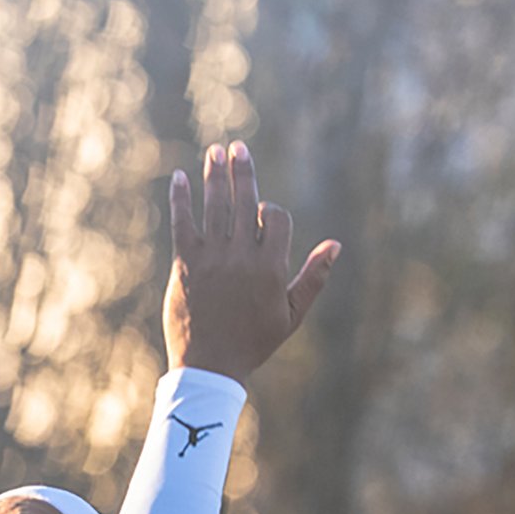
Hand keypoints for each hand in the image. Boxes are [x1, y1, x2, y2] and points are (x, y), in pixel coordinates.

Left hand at [163, 141, 339, 382]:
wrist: (210, 366)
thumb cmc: (254, 343)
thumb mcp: (291, 315)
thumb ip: (313, 278)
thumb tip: (335, 245)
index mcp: (271, 268)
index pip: (276, 218)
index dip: (272, 212)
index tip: (264, 215)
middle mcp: (242, 257)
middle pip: (246, 201)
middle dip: (242, 171)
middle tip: (237, 147)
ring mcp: (212, 259)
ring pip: (215, 206)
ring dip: (214, 175)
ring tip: (215, 151)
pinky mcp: (184, 264)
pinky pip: (182, 223)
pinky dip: (180, 198)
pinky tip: (179, 177)